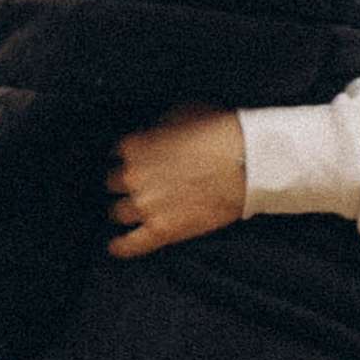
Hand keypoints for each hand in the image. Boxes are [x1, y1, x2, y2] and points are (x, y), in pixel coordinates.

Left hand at [109, 109, 247, 255]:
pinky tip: (116, 246)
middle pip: (112, 183)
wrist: (247, 163)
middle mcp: (133, 175)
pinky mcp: (161, 230)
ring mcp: (145, 205)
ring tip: (134, 211)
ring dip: (125, 210)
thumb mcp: (182, 112)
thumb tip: (155, 133)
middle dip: (124, 183)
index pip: (116, 153)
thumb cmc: (219, 134)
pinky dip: (121, 246)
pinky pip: (130, 245)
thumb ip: (158, 126)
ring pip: (117, 212)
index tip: (137, 160)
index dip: (128, 157)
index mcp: (135, 145)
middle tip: (141, 184)